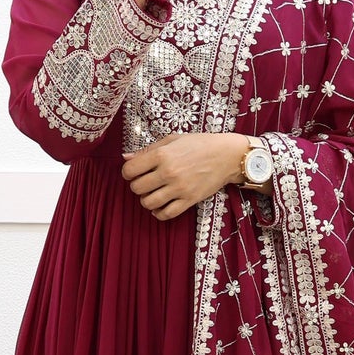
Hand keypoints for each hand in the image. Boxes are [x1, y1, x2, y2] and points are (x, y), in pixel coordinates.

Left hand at [122, 133, 253, 219]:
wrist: (227, 155)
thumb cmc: (200, 144)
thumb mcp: (173, 140)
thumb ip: (148, 150)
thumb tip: (126, 158)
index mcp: (162, 155)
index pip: (130, 170)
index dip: (128, 172)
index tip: (134, 172)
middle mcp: (168, 172)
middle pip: (137, 188)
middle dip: (137, 186)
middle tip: (145, 182)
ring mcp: (179, 188)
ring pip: (148, 203)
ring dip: (147, 200)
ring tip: (154, 193)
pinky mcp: (189, 200)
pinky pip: (166, 214)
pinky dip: (159, 213)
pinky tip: (161, 206)